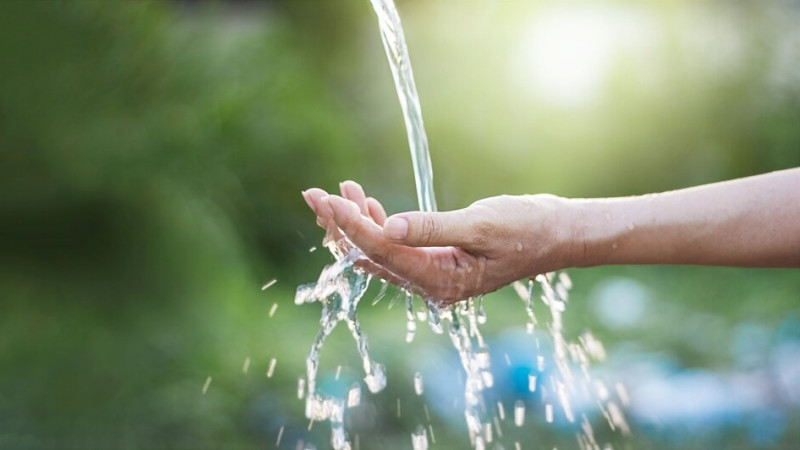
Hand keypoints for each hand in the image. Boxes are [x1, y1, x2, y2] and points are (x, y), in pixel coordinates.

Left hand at [302, 181, 572, 302]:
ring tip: (337, 191)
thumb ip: (432, 227)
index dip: (351, 225)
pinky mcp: (435, 261)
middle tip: (313, 194)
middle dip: (340, 226)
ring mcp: (432, 274)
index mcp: (441, 281)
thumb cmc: (528, 228)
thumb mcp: (482, 224)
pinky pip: (395, 247)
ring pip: (379, 252)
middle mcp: (431, 283)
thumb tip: (386, 227)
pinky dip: (377, 224)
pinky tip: (365, 202)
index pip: (382, 252)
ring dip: (356, 222)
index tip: (326, 199)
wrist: (557, 234)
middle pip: (371, 257)